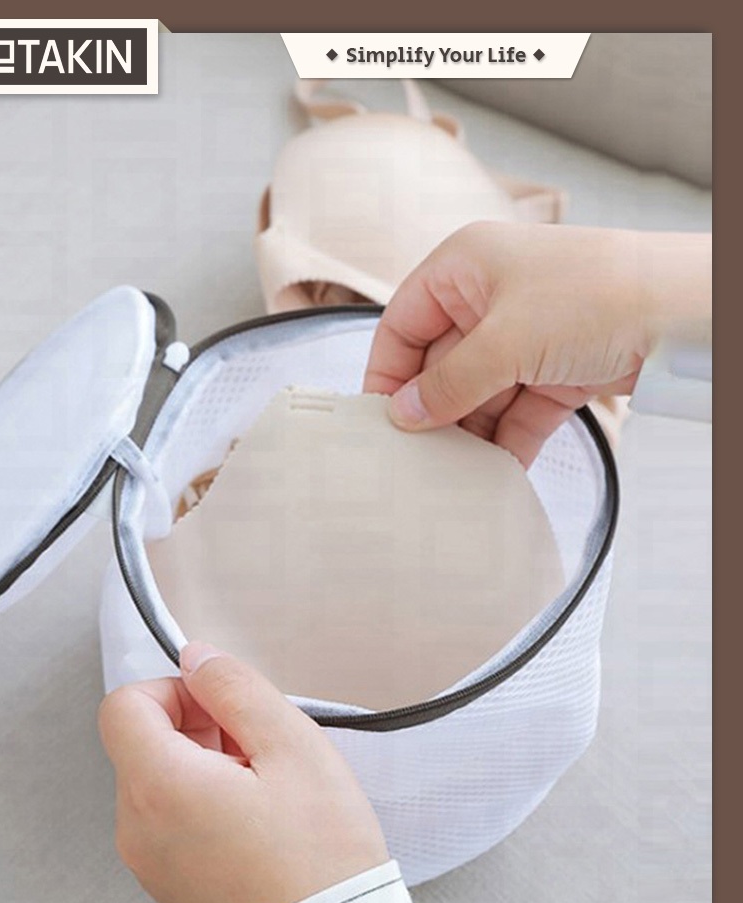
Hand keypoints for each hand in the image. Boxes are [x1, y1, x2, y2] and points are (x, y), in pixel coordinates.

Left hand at [97, 643, 389, 902]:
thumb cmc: (320, 858)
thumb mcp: (291, 744)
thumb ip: (235, 687)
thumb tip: (198, 659)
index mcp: (159, 786)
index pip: (123, 705)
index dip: (172, 690)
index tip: (216, 703)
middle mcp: (138, 827)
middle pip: (140, 741)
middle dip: (195, 726)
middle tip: (253, 745)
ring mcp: (149, 862)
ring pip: (156, 779)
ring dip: (201, 764)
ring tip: (260, 785)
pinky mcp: (168, 884)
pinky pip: (167, 820)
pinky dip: (200, 803)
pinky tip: (253, 817)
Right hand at [364, 222, 711, 465]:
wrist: (685, 312)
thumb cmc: (598, 294)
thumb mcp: (505, 341)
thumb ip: (448, 383)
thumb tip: (403, 415)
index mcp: (465, 267)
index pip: (402, 323)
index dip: (387, 371)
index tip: (380, 419)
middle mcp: (490, 298)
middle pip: (440, 364)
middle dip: (433, 410)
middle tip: (416, 455)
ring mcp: (525, 336)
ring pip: (478, 393)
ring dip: (469, 432)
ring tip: (452, 472)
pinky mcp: (556, 369)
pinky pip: (516, 411)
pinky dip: (506, 440)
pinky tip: (494, 471)